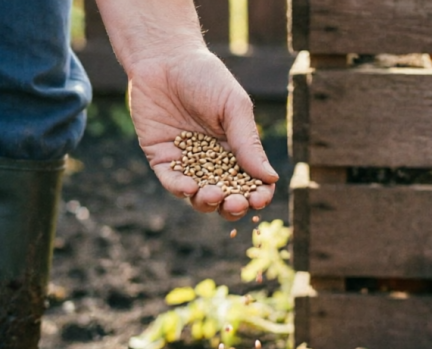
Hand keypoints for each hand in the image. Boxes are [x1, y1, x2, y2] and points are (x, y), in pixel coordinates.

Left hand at [126, 48, 277, 220]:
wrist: (164, 58)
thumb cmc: (205, 77)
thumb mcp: (233, 107)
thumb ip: (248, 142)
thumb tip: (270, 178)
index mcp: (236, 149)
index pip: (251, 182)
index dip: (257, 195)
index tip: (259, 200)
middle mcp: (213, 161)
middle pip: (226, 197)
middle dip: (233, 206)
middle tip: (234, 204)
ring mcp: (187, 163)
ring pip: (199, 196)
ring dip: (208, 202)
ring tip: (213, 196)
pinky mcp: (161, 159)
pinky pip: (171, 182)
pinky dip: (181, 188)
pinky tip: (189, 188)